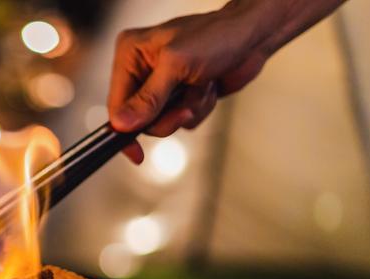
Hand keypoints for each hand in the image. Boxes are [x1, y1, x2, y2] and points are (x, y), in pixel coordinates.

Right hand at [108, 6, 275, 162]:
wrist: (252, 36)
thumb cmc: (217, 35)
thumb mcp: (177, 65)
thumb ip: (148, 98)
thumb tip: (122, 124)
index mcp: (131, 53)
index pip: (116, 103)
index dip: (124, 129)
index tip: (135, 152)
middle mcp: (142, 69)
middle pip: (139, 118)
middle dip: (167, 116)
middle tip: (186, 106)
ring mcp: (162, 84)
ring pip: (163, 121)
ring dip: (188, 109)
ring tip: (202, 86)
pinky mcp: (181, 95)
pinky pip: (182, 120)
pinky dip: (199, 108)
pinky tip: (208, 87)